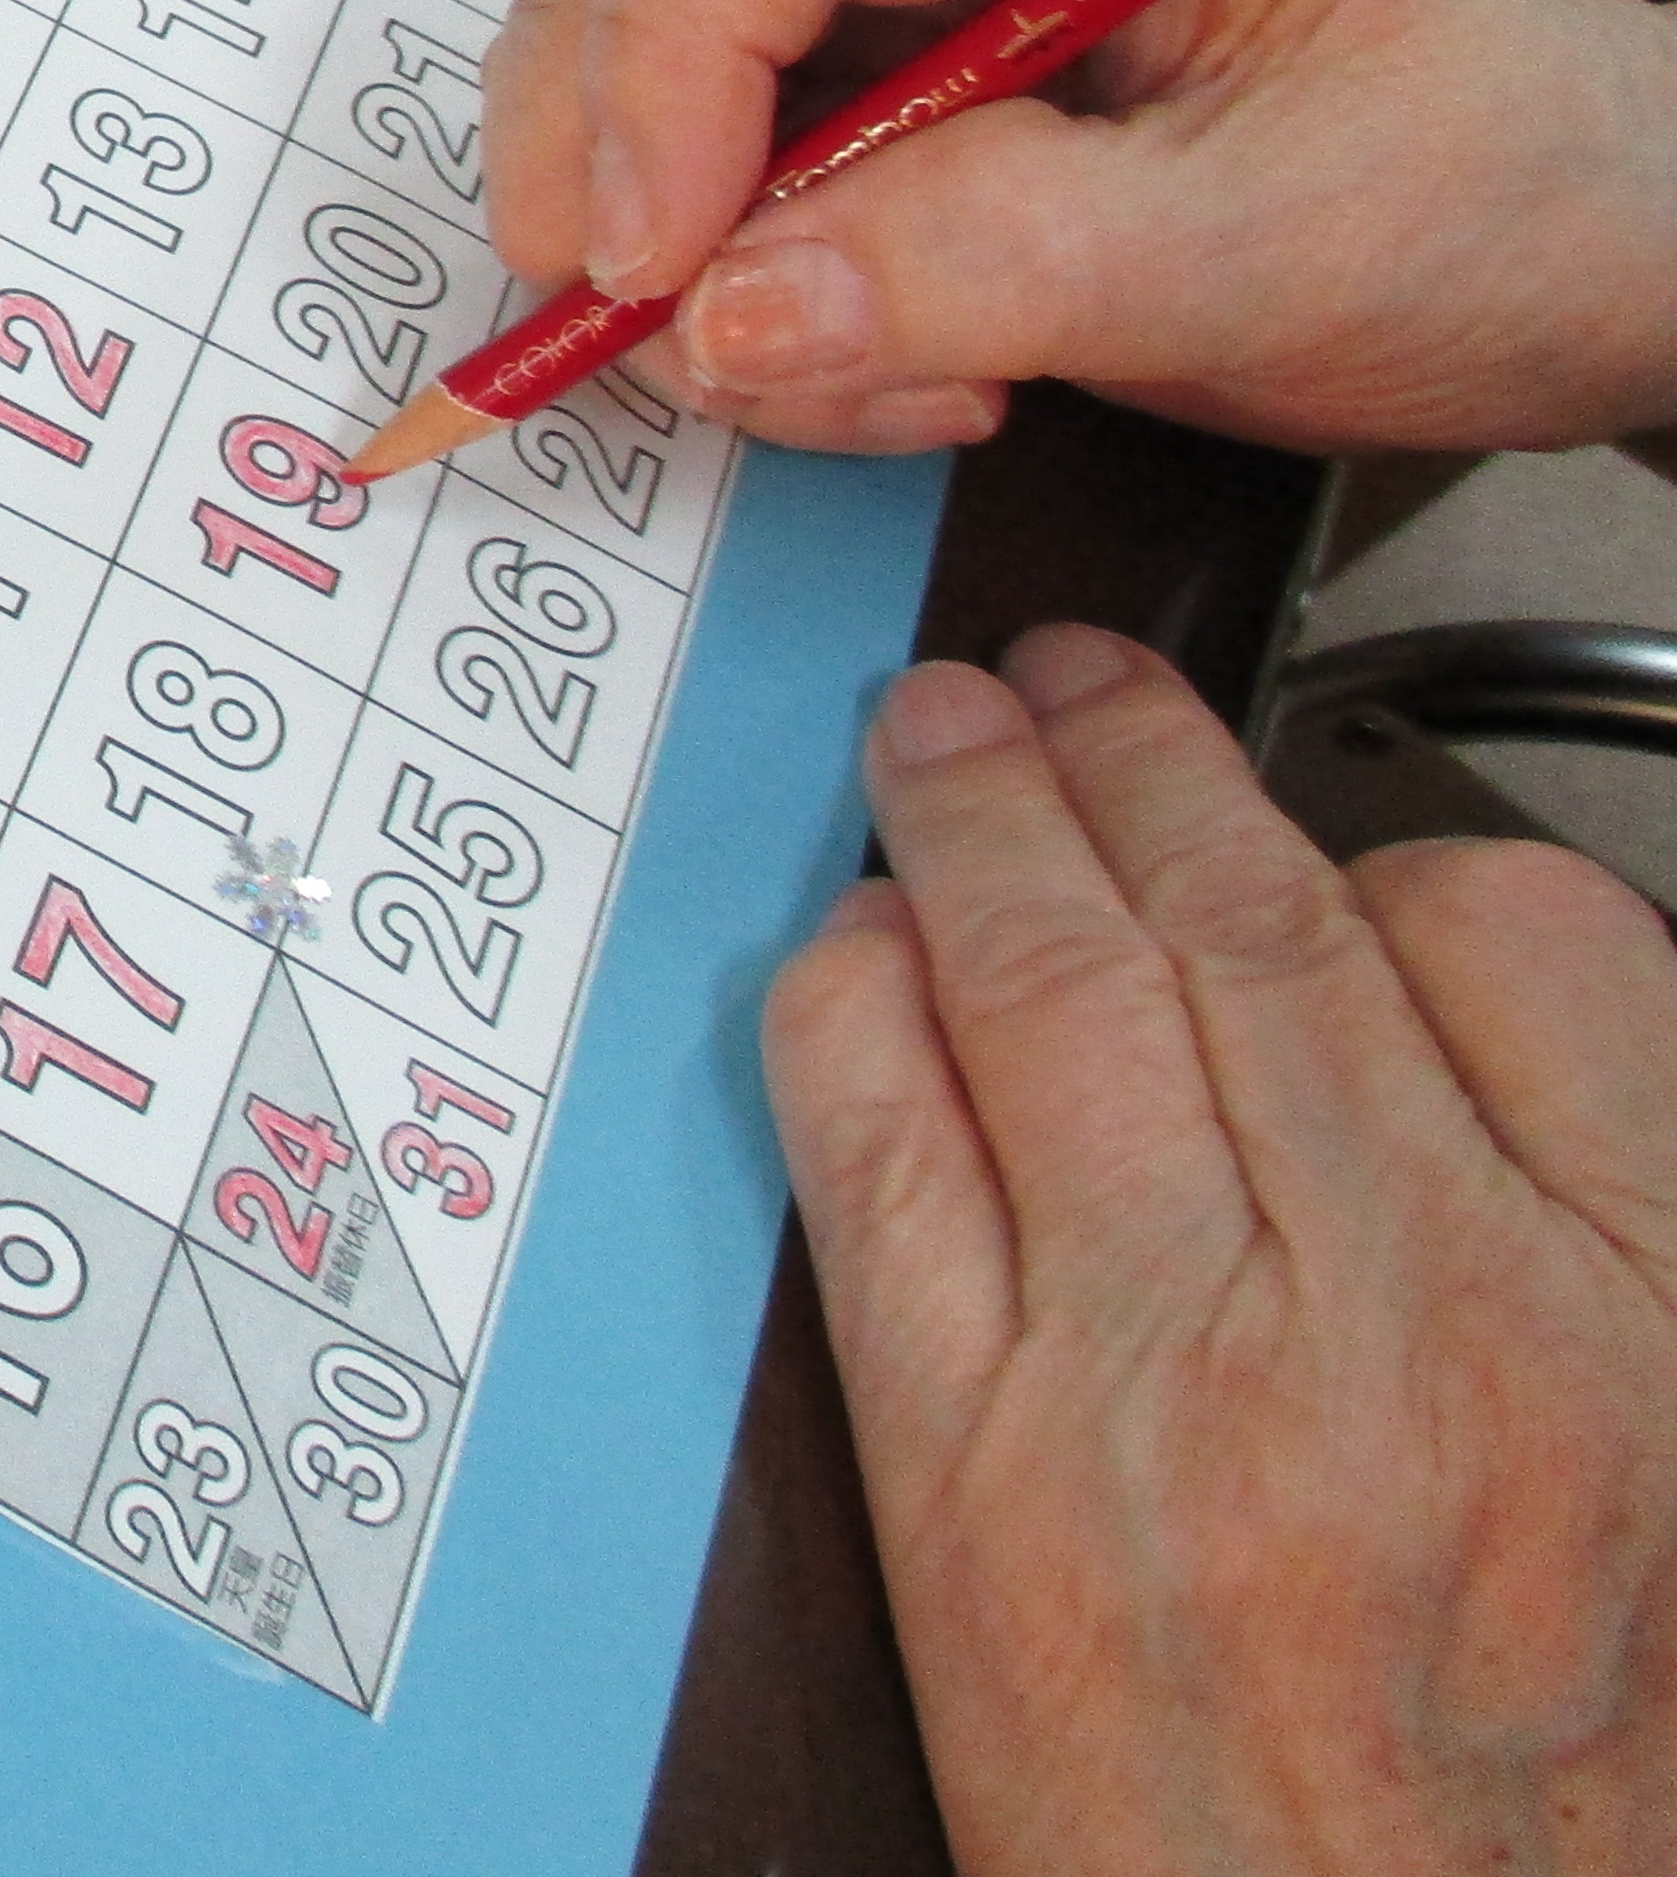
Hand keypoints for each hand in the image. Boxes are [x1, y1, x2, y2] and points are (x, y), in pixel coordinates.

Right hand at [482, 0, 1676, 456]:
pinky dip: (723, 258)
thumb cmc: (1495, 202)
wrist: (1594, 231)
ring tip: (839, 367)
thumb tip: (717, 312)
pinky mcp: (880, 9)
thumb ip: (997, 264)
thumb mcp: (1280, 255)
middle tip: (666, 347)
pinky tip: (865, 343)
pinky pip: (699, 113)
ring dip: (670, 223)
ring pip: (637, 16)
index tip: (644, 271)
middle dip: (618, 145)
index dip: (669, 60)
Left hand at [769, 625, 1676, 1876]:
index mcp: (1630, 1316)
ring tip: (940, 738)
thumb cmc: (1548, 1782)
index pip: (1514, 937)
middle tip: (1076, 681)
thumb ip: (1589, 1200)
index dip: (1390, 846)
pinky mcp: (970, 1462)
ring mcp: (1167, 1384)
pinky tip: (853, 944)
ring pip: (1049, 987)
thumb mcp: (1675, 1453)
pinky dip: (852, 1004)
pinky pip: (881, 1148)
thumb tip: (1432, 977)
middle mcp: (1408, 1325)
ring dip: (976, 819)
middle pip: (1248, 924)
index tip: (1315, 830)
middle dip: (1139, 756)